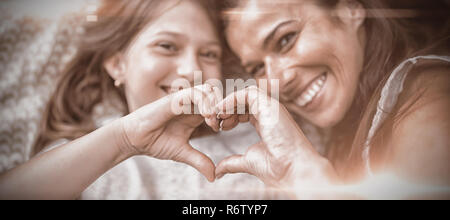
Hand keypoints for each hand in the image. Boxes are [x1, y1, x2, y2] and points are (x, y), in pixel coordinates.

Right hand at [120, 84, 221, 181]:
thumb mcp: (183, 153)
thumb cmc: (156, 142)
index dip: (225, 114)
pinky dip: (204, 102)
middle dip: (224, 107)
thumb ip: (199, 161)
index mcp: (195, 114)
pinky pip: (194, 93)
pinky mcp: (174, 99)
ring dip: (215, 104)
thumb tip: (214, 177)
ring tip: (213, 122)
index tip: (223, 129)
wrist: (135, 139)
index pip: (218, 105)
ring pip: (208, 90)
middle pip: (217, 93)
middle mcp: (191, 104)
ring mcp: (183, 100)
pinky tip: (206, 117)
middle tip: (222, 124)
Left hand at [214, 86, 337, 187]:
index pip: (245, 110)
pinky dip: (232, 99)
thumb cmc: (277, 169)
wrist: (292, 171)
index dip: (230, 116)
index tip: (219, 128)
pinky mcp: (270, 105)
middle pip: (244, 100)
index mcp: (266, 122)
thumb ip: (233, 162)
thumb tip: (218, 171)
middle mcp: (270, 112)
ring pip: (245, 94)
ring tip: (218, 116)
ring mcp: (271, 107)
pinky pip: (247, 93)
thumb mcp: (248, 162)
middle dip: (227, 108)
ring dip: (228, 102)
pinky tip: (222, 111)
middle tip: (215, 121)